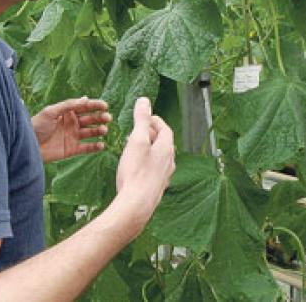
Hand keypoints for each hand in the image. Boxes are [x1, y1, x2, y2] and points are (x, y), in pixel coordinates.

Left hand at [32, 97, 111, 162]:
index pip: (84, 107)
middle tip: (108, 118)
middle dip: (100, 118)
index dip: (95, 105)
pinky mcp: (72, 150)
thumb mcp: (50, 112)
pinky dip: (95, 147)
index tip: (105, 106)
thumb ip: (68, 105)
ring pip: (91, 133)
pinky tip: (101, 145)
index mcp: (67, 113)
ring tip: (104, 130)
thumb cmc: (36, 126)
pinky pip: (87, 148)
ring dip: (99, 131)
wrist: (27, 146)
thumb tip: (85, 98)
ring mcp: (72, 137)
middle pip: (90, 119)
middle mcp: (72, 124)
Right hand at [115, 98, 175, 220]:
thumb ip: (141, 120)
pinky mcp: (156, 187)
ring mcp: (164, 176)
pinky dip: (147, 163)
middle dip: (151, 134)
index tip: (145, 117)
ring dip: (149, 149)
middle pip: (164, 142)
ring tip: (135, 148)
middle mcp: (169, 162)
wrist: (137, 205)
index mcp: (166, 148)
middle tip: (138, 131)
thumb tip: (144, 101)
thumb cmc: (136, 172)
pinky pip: (155, 170)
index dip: (155, 121)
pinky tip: (136, 168)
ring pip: (160, 157)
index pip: (165, 128)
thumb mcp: (137, 140)